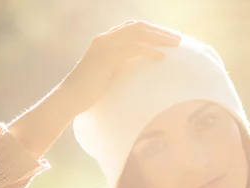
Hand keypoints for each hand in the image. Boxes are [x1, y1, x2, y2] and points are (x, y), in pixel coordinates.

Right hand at [57, 20, 180, 116]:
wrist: (70, 98)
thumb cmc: (88, 92)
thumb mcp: (107, 75)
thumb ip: (120, 67)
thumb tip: (138, 73)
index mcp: (105, 41)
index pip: (132, 28)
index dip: (152, 31)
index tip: (168, 38)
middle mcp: (105, 39)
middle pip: (138, 27)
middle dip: (160, 31)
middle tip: (178, 39)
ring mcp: (105, 46)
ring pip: (138, 34)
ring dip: (159, 38)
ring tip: (176, 45)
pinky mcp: (107, 58)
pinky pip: (134, 49)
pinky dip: (150, 51)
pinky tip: (162, 58)